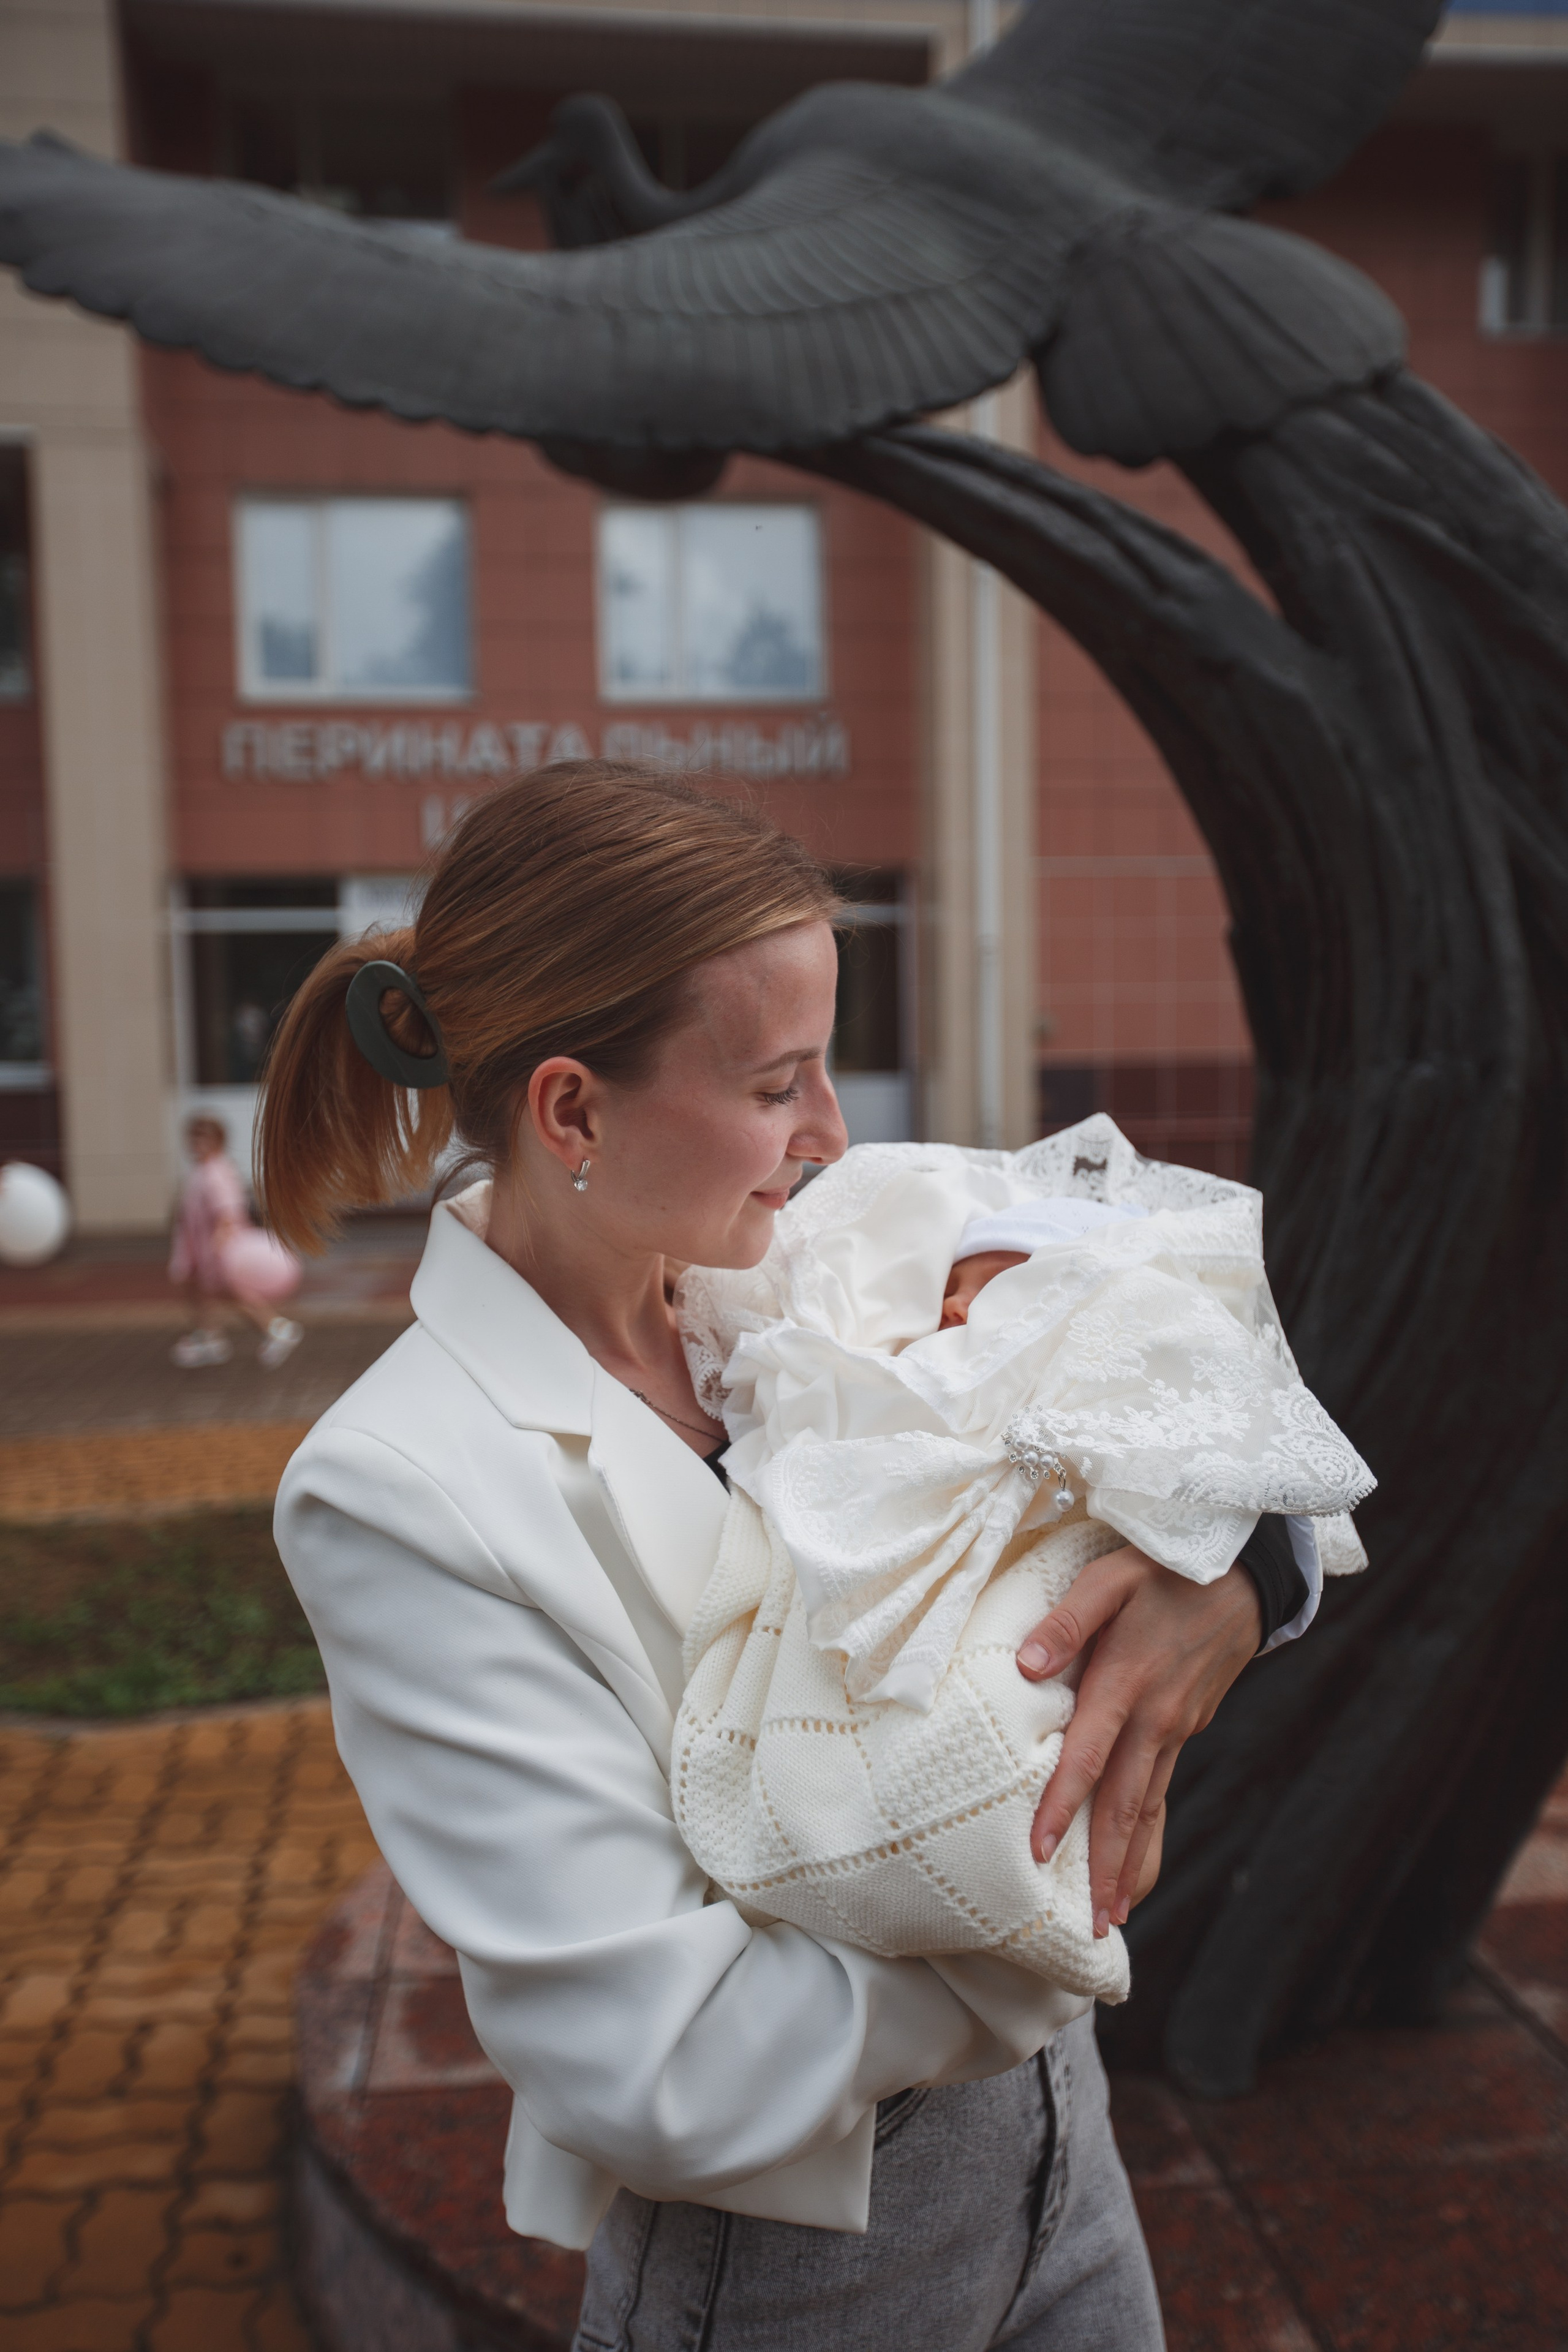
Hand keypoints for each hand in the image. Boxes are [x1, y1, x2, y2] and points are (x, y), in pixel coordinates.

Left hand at [1017, 1546, 1260, 1938]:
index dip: (1062, 1806)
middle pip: (1125, 1805)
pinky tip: (1136, 1857)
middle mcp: (1155, 1718)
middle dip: (1106, 1868)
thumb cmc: (1166, 1568)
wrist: (1246, 1575)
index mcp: (1127, 1682)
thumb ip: (1067, 1620)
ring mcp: (1177, 1727)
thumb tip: (1027, 1665)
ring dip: (1131, 1863)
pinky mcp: (1189, 1726)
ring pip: (1148, 1806)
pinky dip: (1149, 1830)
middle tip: (1091, 1927)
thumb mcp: (1111, 1575)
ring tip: (1113, 1914)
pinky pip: (1163, 1787)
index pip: (1088, 1757)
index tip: (1039, 1852)